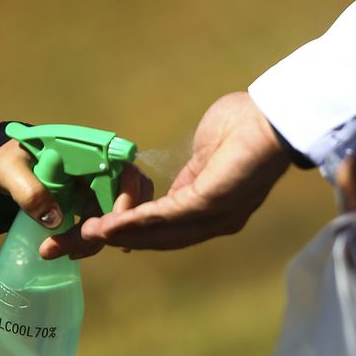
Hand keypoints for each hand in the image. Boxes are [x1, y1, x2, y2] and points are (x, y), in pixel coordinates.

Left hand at [0, 137, 153, 259]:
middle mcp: (102, 166)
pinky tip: (78, 251)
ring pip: (119, 214)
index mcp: (87, 149)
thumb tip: (55, 220)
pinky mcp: (96, 203)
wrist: (10, 172)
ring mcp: (101, 186)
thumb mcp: (11, 172)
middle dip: (110, 226)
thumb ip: (29, 191)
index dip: (126, 196)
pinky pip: (106, 223)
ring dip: (100, 237)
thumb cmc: (11, 163)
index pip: (122, 169)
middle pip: (126, 196)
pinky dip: (97, 239)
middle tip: (78, 247)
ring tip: (68, 252)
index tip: (109, 225)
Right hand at [76, 92, 289, 249]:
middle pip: (161, 239)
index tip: (102, 232)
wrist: (272, 115)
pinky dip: (137, 221)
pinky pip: (167, 216)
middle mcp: (217, 220)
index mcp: (215, 208)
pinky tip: (111, 222)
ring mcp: (216, 214)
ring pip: (161, 232)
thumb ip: (187, 177)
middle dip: (120, 240)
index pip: (170, 229)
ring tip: (89, 233)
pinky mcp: (211, 201)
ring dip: (123, 233)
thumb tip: (170, 191)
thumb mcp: (204, 156)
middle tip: (83, 240)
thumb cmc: (244, 125)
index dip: (135, 233)